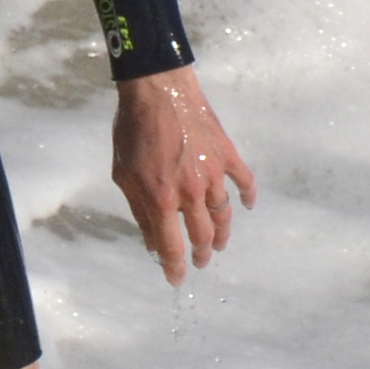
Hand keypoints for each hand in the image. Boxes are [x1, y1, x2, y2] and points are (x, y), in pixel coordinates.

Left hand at [112, 65, 254, 282]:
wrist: (157, 89)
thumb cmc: (132, 130)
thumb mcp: (123, 175)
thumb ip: (139, 210)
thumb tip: (150, 241)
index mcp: (162, 200)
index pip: (172, 247)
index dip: (174, 268)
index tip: (176, 279)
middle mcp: (192, 192)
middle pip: (203, 235)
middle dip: (201, 254)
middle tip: (200, 262)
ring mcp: (214, 173)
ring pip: (224, 214)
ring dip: (222, 233)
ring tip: (218, 242)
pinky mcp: (227, 154)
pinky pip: (244, 181)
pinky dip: (247, 196)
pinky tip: (245, 205)